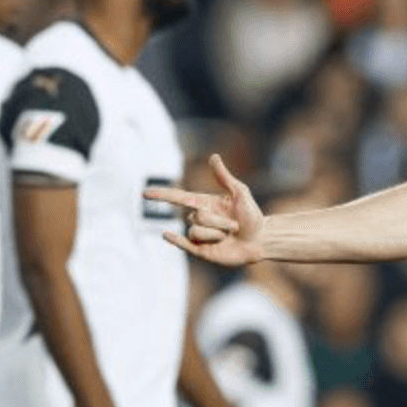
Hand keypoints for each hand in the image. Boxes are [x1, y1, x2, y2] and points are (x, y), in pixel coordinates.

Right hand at [145, 154, 265, 265]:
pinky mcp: (201, 250)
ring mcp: (199, 235)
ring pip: (197, 231)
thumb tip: (214, 156)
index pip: (178, 197)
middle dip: (219, 222)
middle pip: (197, 216)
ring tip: (230, 236)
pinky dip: (176, 241)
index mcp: (204, 203)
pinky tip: (166, 235)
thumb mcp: (241, 193)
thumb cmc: (252, 216)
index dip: (162, 195)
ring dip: (217, 233)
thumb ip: (224, 177)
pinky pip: (185, 244)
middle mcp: (198, 218)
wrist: (261, 240)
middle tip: (235, 226)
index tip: (145, 193)